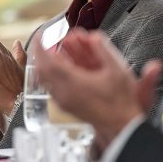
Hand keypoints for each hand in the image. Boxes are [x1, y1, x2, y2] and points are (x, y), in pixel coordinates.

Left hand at [33, 28, 160, 145]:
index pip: (48, 61)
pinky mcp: (66, 107)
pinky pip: (51, 87)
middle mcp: (64, 93)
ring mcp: (63, 101)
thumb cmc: (121, 101)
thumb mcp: (118, 70)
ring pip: (46, 79)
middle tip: (45, 41)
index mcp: (73, 82)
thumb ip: (104, 50)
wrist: (121, 127)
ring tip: (54, 52)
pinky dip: (51, 74)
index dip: (41, 46)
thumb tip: (93, 36)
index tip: (41, 34)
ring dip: (46, 63)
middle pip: (42, 70)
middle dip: (41, 53)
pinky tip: (61, 69)